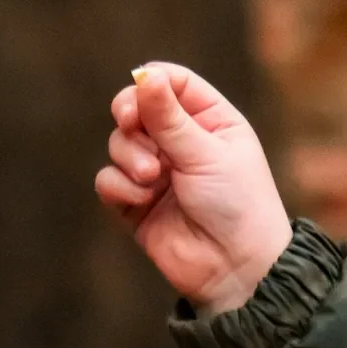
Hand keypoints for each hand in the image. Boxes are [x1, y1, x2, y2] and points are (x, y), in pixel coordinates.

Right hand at [95, 62, 291, 315]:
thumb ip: (169, 118)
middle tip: (129, 123)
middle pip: (137, 107)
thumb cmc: (237, 205)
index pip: (172, 82)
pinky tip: (141, 199)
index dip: (149, 82)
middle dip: (130, 116)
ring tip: (151, 177)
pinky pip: (109, 179)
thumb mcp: (206, 153)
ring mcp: (156, 172)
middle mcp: (180, 141)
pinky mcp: (136, 203)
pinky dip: (119, 185)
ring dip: (128, 155)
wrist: (237, 272)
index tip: (137, 94)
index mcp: (208, 119)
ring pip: (119, 142)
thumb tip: (143, 75)